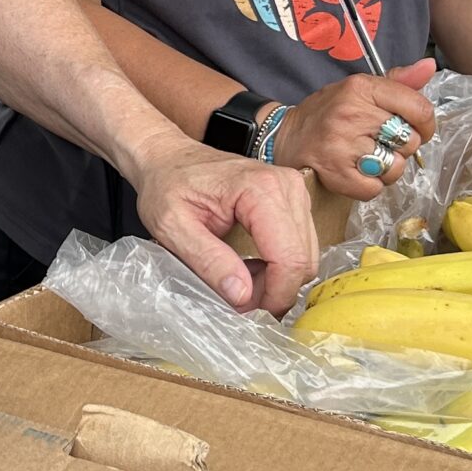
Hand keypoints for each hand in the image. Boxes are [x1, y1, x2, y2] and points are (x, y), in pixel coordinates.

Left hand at [131, 143, 316, 315]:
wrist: (168, 158)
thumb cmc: (167, 185)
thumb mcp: (173, 227)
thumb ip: (208, 261)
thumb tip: (242, 296)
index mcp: (261, 189)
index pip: (289, 258)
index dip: (274, 295)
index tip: (246, 312)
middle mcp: (287, 186)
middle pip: (302, 260)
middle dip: (274, 291)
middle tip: (237, 300)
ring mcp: (294, 191)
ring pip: (304, 256)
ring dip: (276, 280)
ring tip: (239, 282)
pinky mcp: (293, 200)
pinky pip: (299, 245)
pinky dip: (279, 266)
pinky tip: (250, 266)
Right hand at [271, 60, 437, 199]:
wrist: (285, 136)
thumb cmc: (328, 113)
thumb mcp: (359, 88)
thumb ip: (398, 81)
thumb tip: (430, 66)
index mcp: (362, 88)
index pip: (419, 109)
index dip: (426, 125)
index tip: (416, 129)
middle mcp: (352, 114)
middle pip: (410, 141)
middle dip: (401, 147)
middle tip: (380, 143)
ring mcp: (342, 145)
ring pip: (395, 167)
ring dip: (386, 169)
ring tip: (367, 159)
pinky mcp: (335, 173)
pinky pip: (375, 188)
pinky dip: (370, 186)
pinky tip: (356, 173)